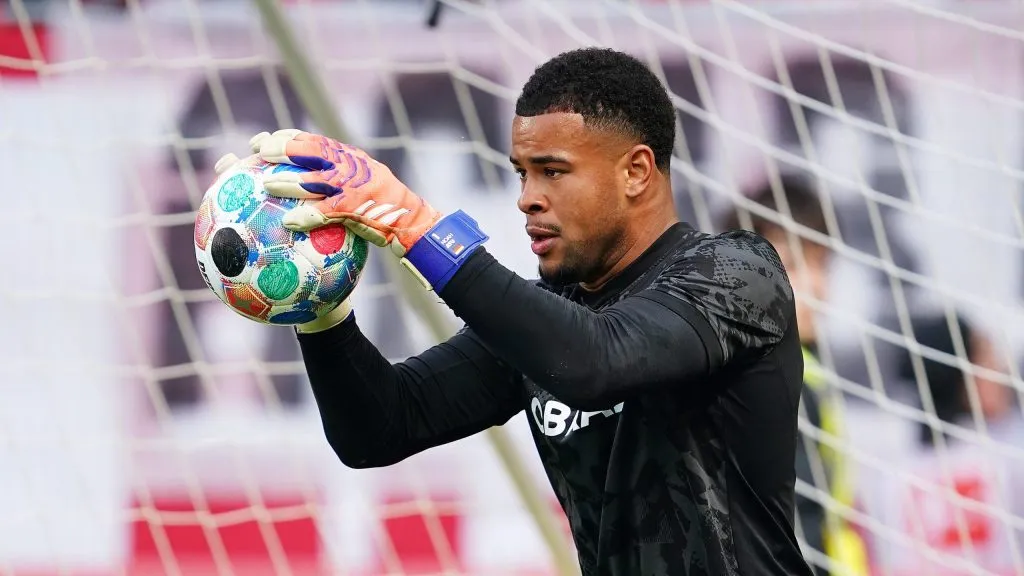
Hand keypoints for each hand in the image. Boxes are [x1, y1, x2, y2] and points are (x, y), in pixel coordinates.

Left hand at [247, 129, 440, 257]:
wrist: (413, 220)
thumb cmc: (383, 206)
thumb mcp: (363, 183)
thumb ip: (336, 179)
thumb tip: (302, 185)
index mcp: (350, 158)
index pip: (315, 141)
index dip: (287, 138)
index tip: (263, 140)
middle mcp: (352, 166)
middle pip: (314, 150)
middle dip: (285, 149)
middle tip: (259, 152)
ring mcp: (356, 185)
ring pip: (317, 178)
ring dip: (290, 180)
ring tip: (267, 184)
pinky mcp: (359, 207)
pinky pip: (329, 210)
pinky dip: (308, 214)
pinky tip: (290, 221)